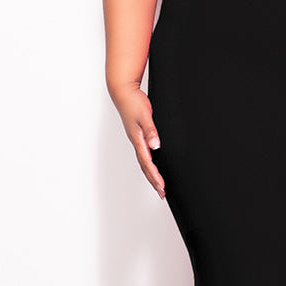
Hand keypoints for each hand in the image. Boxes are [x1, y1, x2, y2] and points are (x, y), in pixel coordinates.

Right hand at [111, 82, 165, 198]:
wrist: (123, 92)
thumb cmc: (133, 102)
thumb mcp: (144, 115)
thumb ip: (151, 130)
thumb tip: (156, 146)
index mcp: (137, 140)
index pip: (147, 163)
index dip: (155, 176)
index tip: (162, 188)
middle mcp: (136, 142)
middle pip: (145, 167)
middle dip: (153, 181)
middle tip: (161, 193)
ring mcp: (136, 139)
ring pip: (144, 162)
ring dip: (151, 174)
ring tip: (158, 185)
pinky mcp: (138, 135)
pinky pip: (144, 154)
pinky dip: (149, 164)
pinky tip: (154, 165)